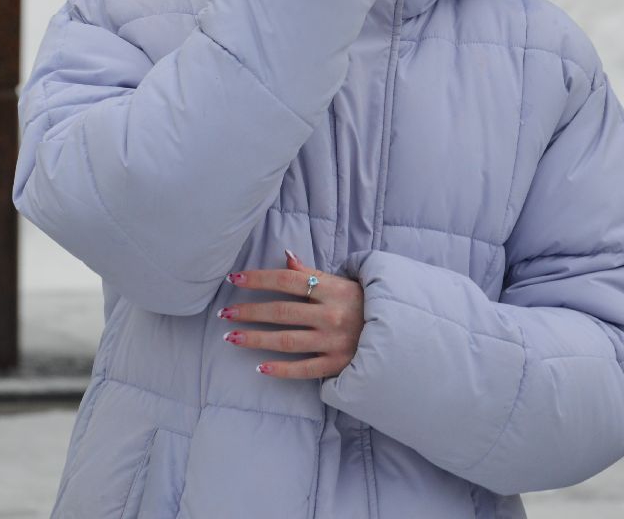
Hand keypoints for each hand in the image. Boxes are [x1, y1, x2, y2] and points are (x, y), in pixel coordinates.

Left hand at [219, 251, 364, 378]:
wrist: (399, 333)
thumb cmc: (365, 303)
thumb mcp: (342, 282)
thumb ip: (312, 272)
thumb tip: (285, 255)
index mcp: (332, 289)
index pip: (288, 280)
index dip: (259, 278)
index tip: (234, 278)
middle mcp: (331, 315)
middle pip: (281, 311)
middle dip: (249, 312)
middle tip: (224, 313)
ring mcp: (333, 342)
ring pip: (286, 340)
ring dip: (255, 338)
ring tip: (231, 336)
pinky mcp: (337, 365)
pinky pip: (303, 369)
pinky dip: (280, 369)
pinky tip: (259, 367)